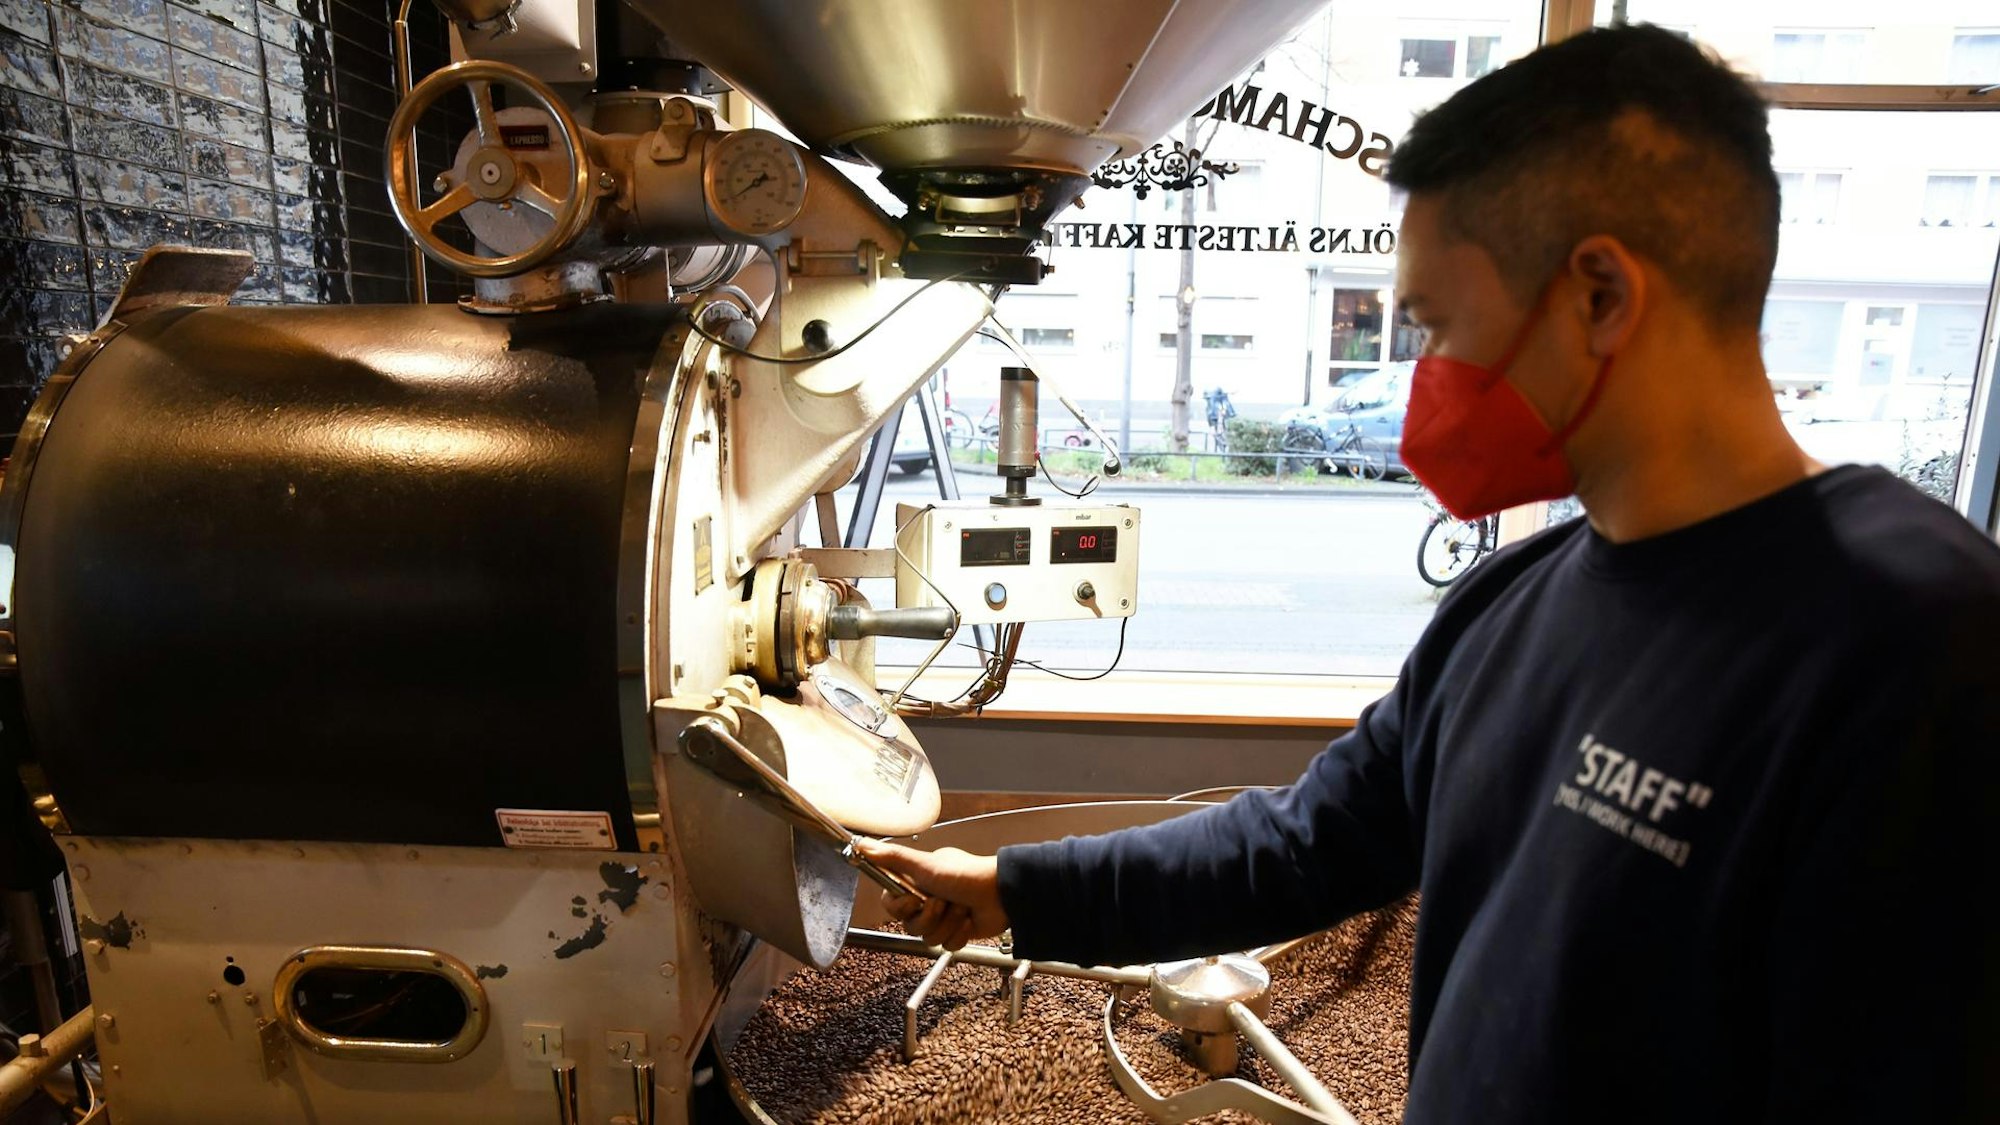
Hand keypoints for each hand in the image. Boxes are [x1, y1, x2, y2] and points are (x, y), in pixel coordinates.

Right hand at [854, 839, 1007, 950]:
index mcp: (916, 882)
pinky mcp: (956, 932)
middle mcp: (926, 900)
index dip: (901, 907)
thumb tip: (863, 845)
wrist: (1001, 894)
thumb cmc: (966, 875)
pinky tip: (969, 920)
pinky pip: (947, 945)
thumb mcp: (925, 864)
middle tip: (943, 901)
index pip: (891, 904)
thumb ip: (892, 858)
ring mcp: (942, 917)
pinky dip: (960, 934)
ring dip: (947, 923)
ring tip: (960, 908)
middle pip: (910, 925)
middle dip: (929, 916)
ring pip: (928, 938)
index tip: (914, 899)